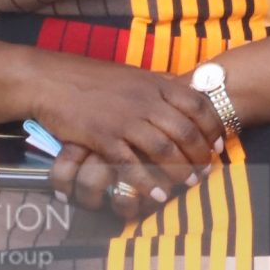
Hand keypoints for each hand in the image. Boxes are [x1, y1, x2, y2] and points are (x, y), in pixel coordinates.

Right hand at [29, 57, 225, 214]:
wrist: (52, 80)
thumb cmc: (94, 78)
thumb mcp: (133, 75)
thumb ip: (158, 85)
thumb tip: (183, 89)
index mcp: (157, 84)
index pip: (198, 105)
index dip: (212, 128)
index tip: (218, 145)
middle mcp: (146, 100)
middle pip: (185, 130)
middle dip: (199, 154)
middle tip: (205, 170)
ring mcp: (125, 119)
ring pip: (163, 148)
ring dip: (179, 170)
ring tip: (187, 184)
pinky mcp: (103, 137)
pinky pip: (131, 164)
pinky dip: (147, 181)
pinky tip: (157, 194)